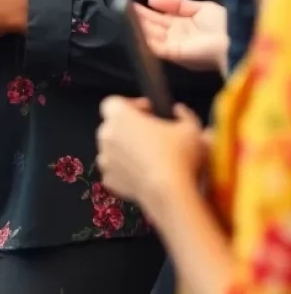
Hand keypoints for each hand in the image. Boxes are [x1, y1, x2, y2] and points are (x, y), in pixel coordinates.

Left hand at [96, 96, 207, 212]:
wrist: (169, 194)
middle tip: (151, 134)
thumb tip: (179, 110)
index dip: (131, 104)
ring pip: (111, 148)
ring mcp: (106, 158)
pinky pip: (114, 170)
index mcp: (120, 116)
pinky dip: (124, 171)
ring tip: (148, 156)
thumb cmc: (178, 158)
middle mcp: (107, 134)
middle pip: (112, 124)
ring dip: (125, 149)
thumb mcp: (190, 129)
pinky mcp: (110, 179)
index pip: (113, 102)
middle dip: (130, 127)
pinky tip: (143, 173)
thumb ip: (183, 115)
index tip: (149, 111)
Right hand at [133, 0, 227, 74]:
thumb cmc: (222, 23)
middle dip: (138, 17)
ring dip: (138, 26)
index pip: (160, 18)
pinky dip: (143, 38)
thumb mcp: (200, 8)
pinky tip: (133, 27)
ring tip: (124, 14)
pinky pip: (155, 46)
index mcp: (183, 26)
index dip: (146, 11)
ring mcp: (174, 46)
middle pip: (153, 26)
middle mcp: (176, 37)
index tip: (131, 3)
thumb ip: (177, 4)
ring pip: (151, 35)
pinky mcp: (174, 53)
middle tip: (123, 7)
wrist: (235, 38)